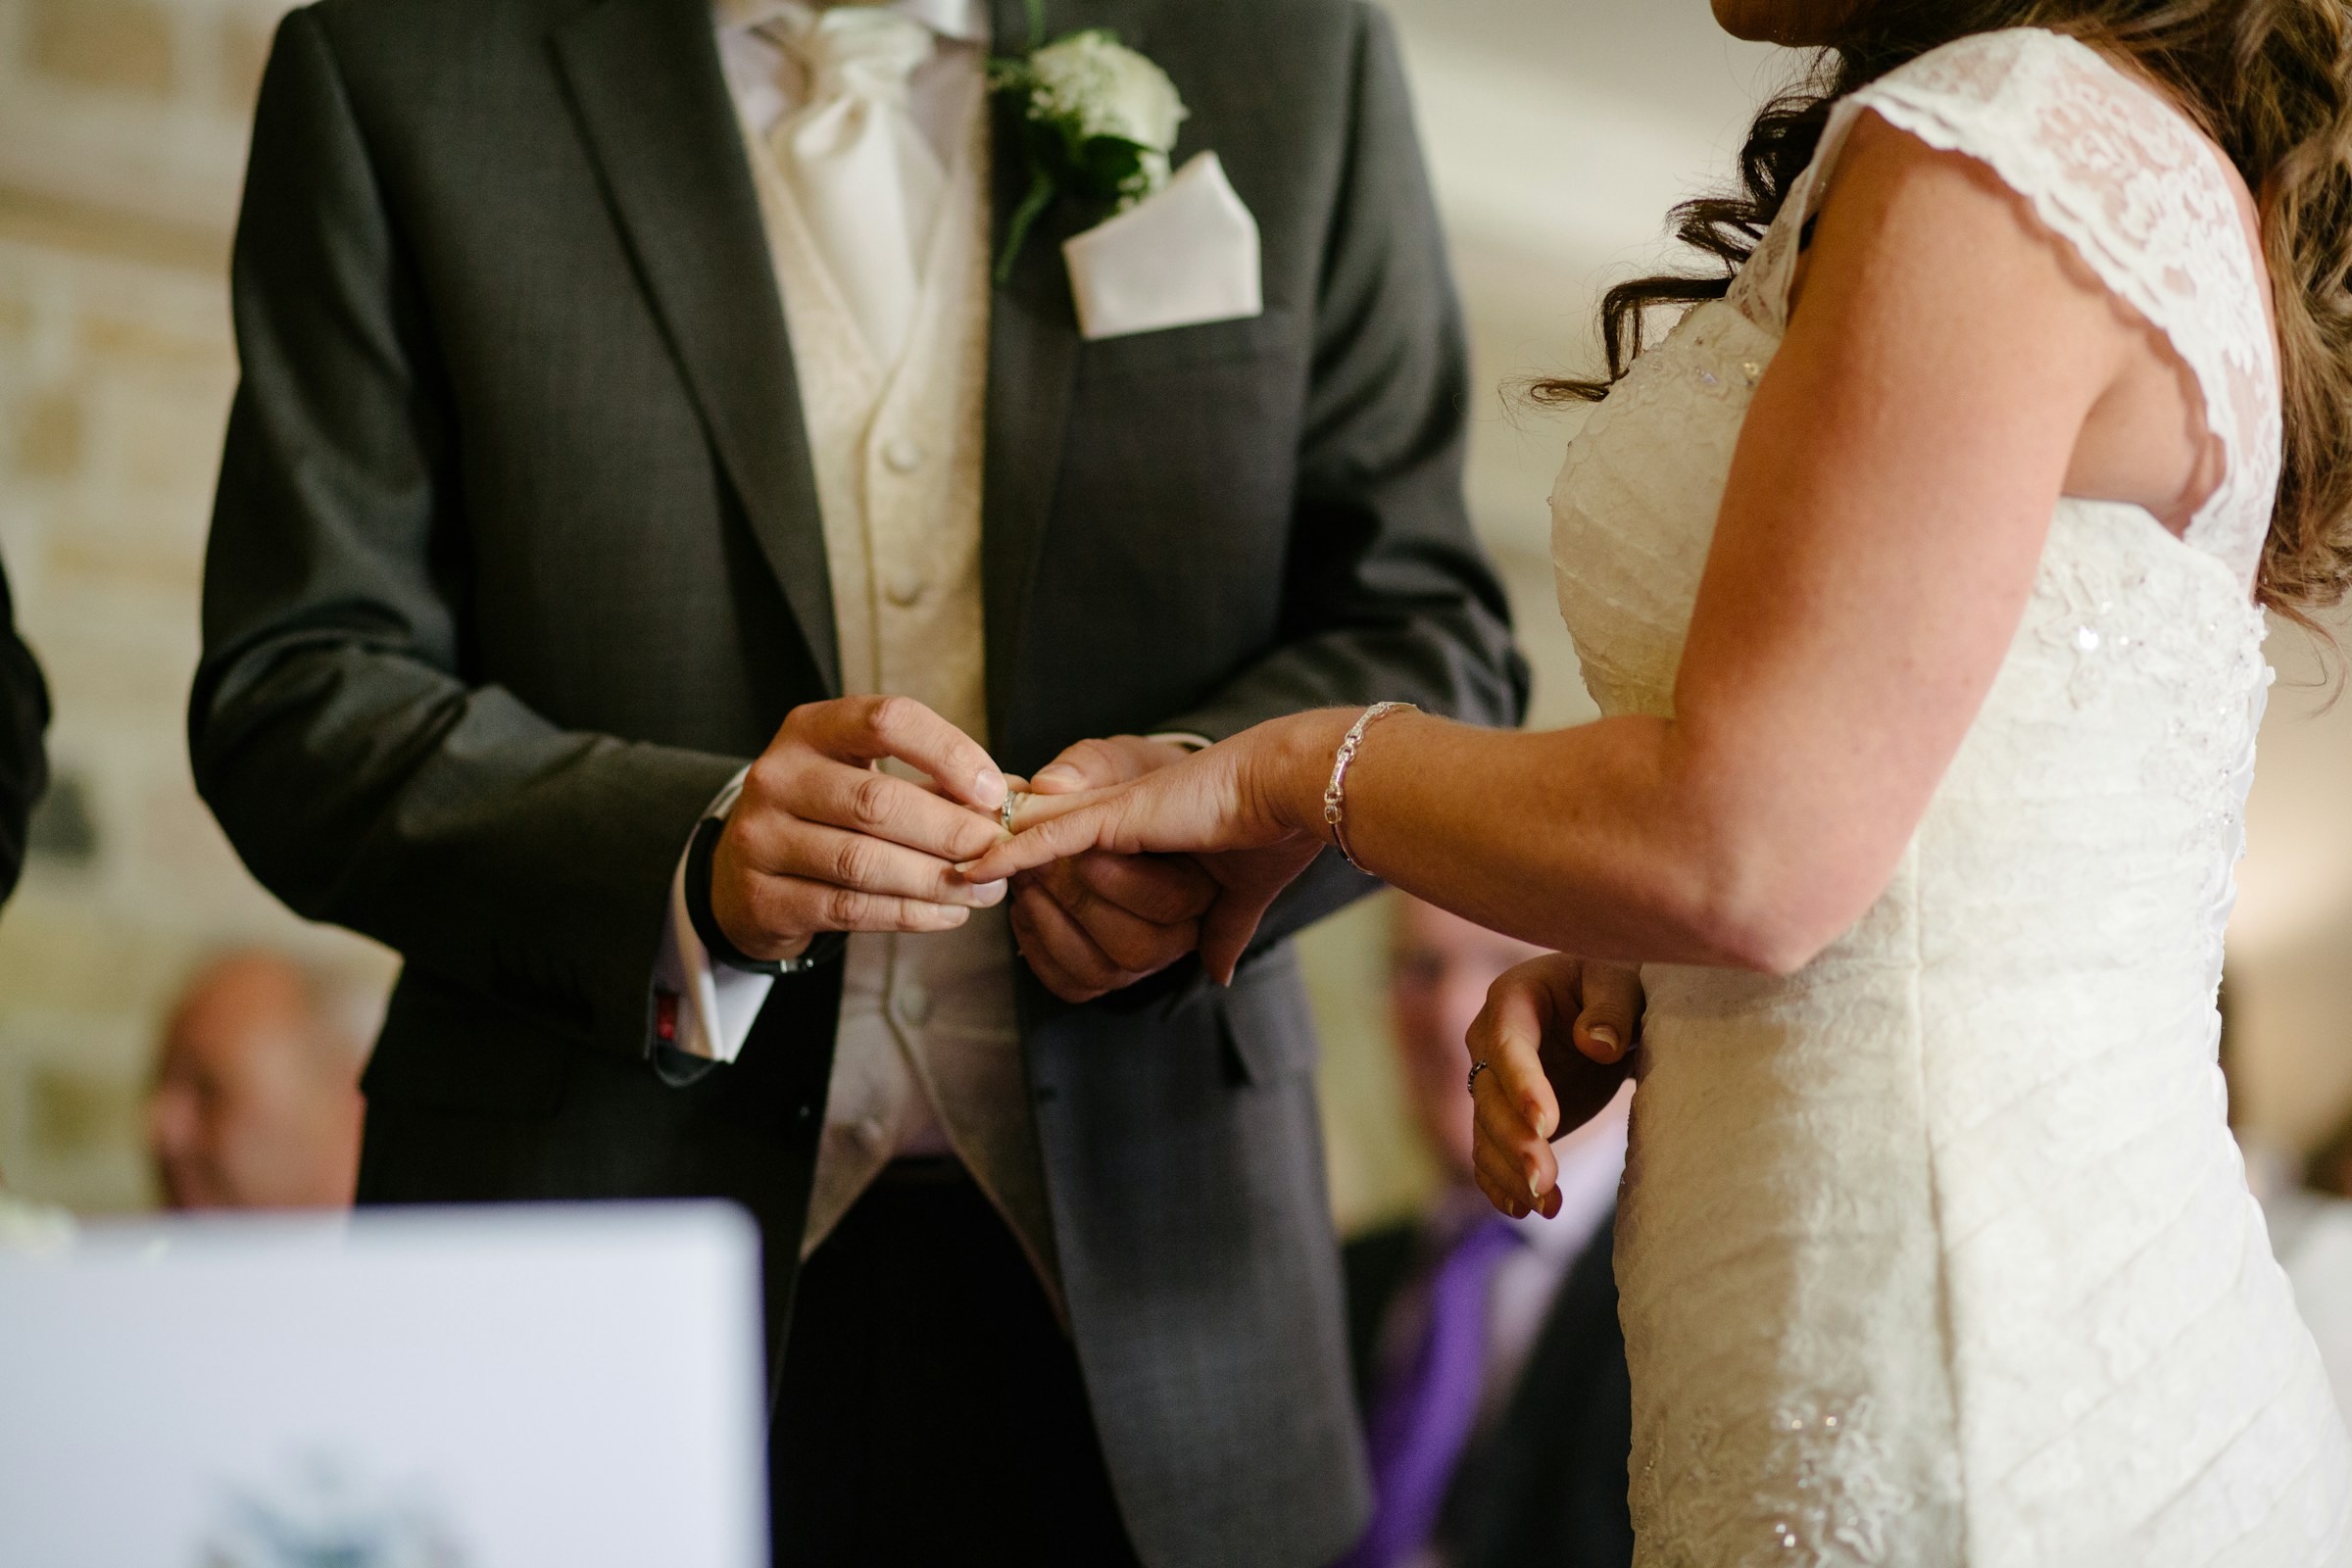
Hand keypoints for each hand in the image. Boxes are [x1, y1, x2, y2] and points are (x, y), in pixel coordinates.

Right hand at [711, 695, 1008, 961]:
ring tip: (984, 890)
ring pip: (863, 862)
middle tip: (998, 851)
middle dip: (950, 829)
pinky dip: (908, 913)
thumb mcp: (866, 775)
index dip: (949, 752)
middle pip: (876, 801)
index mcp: (811, 729)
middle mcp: (777, 776)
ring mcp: (761, 838)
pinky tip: (948, 913)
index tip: (994, 791)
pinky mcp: (762, 897)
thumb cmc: (826, 815)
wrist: (743, 873)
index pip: (887, 720)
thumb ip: (934, 782)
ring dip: (936, 880)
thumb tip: (1016, 798)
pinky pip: (848, 908)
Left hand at [970, 711, 1353, 982]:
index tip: (1014, 904)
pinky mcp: (1119, 817)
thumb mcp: (1240, 894)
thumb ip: (1222, 930)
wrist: (1297, 791)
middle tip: (981, 885)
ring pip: (1047, 863)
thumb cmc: (1275, 834)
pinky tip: (978, 869)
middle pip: (1050, 871)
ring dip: (1025, 885)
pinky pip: (1053, 840)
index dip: (1038, 887)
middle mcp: (1124, 826)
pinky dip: (1014, 854)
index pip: (1075, 865)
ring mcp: (1118, 820)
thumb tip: (1218, 973)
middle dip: (1024, 892)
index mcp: (1148, 845)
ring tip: (987, 885)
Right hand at [1466, 955, 1642, 1218]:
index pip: (1508, 1045)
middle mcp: (1490, 1041)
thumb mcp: (1621, 979)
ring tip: (1547, 1205)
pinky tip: (1524, 1210)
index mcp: (1514, 998)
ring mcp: (1495, 1082)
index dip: (1523, 1085)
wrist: (1607, 1002)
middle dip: (1514, 1142)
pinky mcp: (1507, 1117)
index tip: (1546, 1124)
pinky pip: (1491, 1153)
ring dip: (1510, 1172)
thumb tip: (1596, 1045)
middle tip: (1544, 1180)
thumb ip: (1612, 1006)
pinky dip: (1502, 1184)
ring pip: (1486, 1132)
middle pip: (1490, 1097)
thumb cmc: (1616, 982)